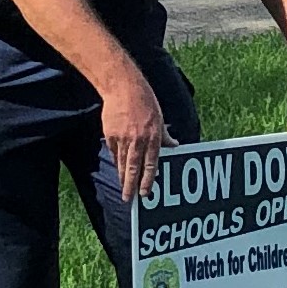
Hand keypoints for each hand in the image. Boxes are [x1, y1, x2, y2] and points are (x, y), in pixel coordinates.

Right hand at [100, 67, 175, 199]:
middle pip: (133, 169)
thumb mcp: (160, 118)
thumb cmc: (145, 101)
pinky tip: (117, 168)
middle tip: (129, 199)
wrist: (123, 88)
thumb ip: (165, 136)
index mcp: (153, 137)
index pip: (151, 165)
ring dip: (122, 177)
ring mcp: (123, 139)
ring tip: (123, 187)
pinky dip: (116, 160)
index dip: (147, 181)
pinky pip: (114, 152)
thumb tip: (175, 145)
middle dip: (130, 185)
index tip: (145, 193)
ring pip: (121, 163)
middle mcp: (138, 140)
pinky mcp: (110, 135)